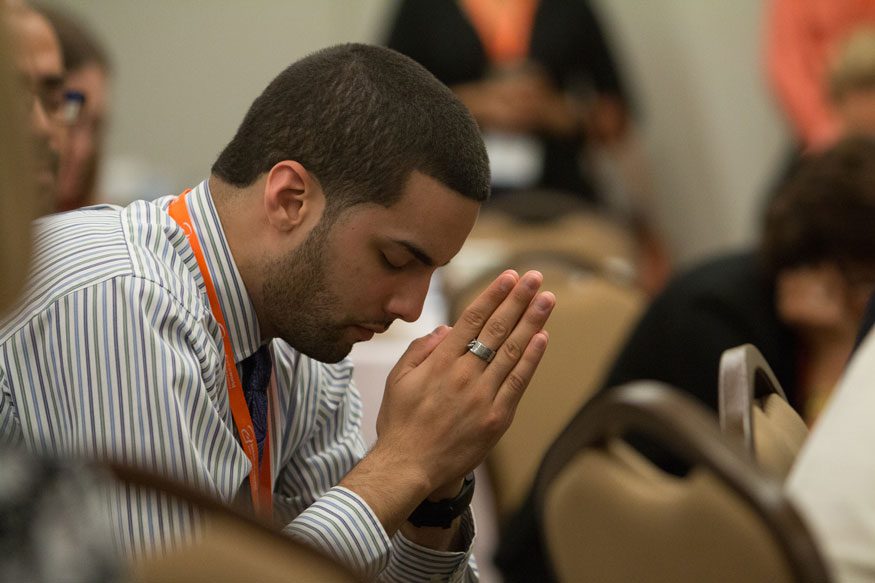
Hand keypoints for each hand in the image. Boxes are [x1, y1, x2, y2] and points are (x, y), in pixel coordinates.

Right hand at [374, 270, 554, 499]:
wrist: (408, 466)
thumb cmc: (400, 423)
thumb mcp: (398, 379)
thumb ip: (421, 349)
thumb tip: (447, 329)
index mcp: (440, 361)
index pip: (472, 319)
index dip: (493, 295)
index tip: (509, 277)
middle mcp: (464, 374)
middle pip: (497, 329)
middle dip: (518, 300)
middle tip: (535, 278)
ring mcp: (482, 396)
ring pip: (512, 351)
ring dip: (532, 322)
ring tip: (547, 299)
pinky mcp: (496, 417)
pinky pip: (518, 382)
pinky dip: (532, 359)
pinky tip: (542, 338)